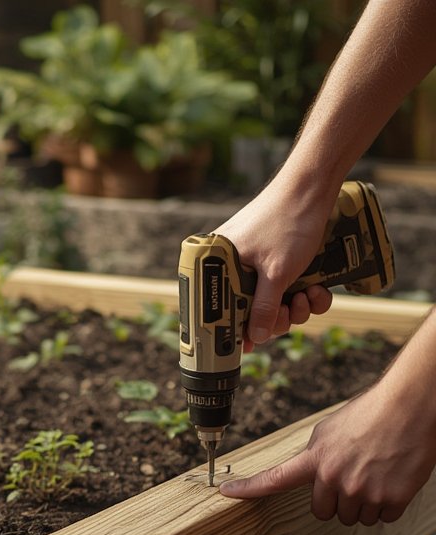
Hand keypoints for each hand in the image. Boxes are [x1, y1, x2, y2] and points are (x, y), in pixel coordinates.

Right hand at [215, 181, 335, 348]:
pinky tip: (317, 289)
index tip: (249, 348)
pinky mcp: (283, 263)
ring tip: (308, 295)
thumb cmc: (287, 221)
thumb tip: (255, 337)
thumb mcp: (275, 272)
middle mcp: (236, 266)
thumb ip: (262, 307)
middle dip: (276, 318)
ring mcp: (260, 265)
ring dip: (296, 308)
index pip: (218, 308)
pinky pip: (289, 291)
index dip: (234, 330)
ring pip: (274, 304)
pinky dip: (306, 295)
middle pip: (249, 311)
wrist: (315, 185)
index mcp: (220, 265)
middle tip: (290, 313)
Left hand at [218, 382, 435, 525]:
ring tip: (376, 474)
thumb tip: (307, 473)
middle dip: (336, 501)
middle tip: (353, 477)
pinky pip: (382, 518)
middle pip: (325, 512)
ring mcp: (362, 491)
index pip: (274, 479)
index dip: (249, 489)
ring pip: (354, 518)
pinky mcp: (391, 499)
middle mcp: (334, 478)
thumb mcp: (330, 430)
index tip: (227, 493)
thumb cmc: (372, 413)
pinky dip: (387, 506)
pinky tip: (392, 481)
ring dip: (364, 504)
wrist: (410, 406)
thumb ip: (314, 454)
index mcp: (316, 459)